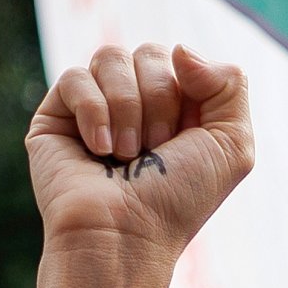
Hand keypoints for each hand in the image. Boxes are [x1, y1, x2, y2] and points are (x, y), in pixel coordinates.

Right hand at [24, 42, 255, 264]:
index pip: (181, 59)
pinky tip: (98, 151)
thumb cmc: (177, 200)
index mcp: (175, 108)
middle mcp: (134, 104)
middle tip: (154, 151)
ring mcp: (94, 108)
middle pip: (149, 53)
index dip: (188, 91)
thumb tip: (179, 50)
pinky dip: (94, 113)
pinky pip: (76, 77)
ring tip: (126, 156)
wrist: (125, 238)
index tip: (183, 140)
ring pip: (111, 57)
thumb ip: (229, 83)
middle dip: (159, 101)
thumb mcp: (232, 144)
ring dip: (128, 108)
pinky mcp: (56, 116)